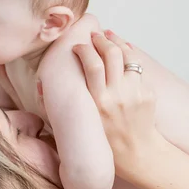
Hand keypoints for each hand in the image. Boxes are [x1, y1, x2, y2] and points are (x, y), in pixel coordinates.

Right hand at [72, 30, 158, 177]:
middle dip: (101, 40)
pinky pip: (138, 68)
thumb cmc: (105, 140)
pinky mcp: (148, 93)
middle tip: (94, 36)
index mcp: (99, 102)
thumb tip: (41, 86)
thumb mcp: (83, 122)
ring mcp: (135, 92)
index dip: (84, 49)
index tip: (78, 46)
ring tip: (108, 37)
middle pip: (111, 54)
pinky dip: (129, 56)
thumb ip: (67, 103)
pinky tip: (123, 51)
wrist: (136, 153)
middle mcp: (118, 95)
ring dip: (117, 43)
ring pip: (128, 56)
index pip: (92, 64)